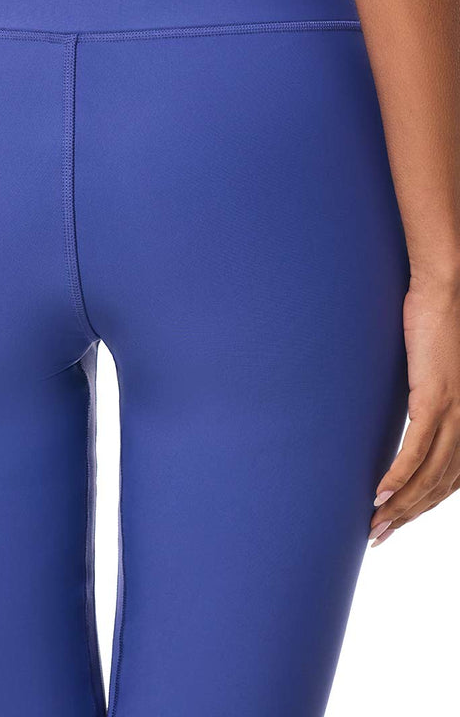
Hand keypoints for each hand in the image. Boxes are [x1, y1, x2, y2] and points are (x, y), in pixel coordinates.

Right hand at [369, 277, 459, 545]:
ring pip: (428, 475)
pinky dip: (399, 475)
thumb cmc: (439, 320)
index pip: (448, 478)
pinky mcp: (435, 397)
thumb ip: (427, 395)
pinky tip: (380, 493)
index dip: (422, 505)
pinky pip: (417, 448)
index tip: (394, 522)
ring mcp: (453, 411)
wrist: (448, 289)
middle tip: (378, 537)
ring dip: (400, 505)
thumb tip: (407, 412)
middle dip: (407, 516)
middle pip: (438, 486)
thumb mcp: (434, 368)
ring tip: (374, 524)